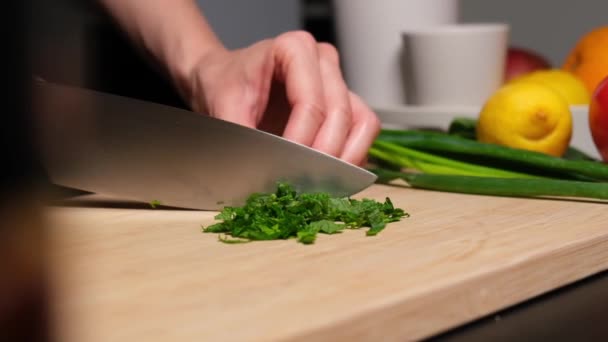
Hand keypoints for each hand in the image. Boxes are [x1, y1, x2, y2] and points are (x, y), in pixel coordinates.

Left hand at [179, 31, 380, 165]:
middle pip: (341, 114)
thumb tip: (259, 171)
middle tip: (304, 184)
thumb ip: (241, 135)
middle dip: (324, 155)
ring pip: (362, 123)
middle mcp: (324, 62)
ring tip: (322, 183)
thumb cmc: (223, 84)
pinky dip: (353, 157)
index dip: (301, 142)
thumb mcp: (222, 106)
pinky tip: (331, 177)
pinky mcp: (345, 106)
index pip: (311, 103)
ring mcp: (338, 83)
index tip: (285, 170)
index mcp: (295, 49)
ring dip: (347, 157)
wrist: (221, 82)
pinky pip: (363, 132)